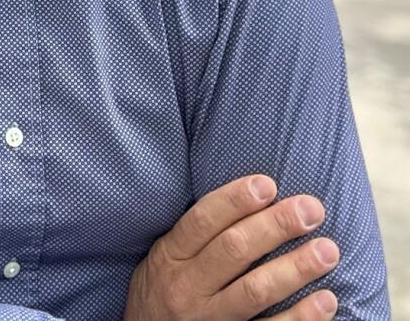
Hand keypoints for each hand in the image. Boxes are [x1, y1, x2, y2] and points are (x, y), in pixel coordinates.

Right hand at [124, 175, 338, 319]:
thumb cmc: (163, 292)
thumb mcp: (164, 257)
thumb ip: (196, 234)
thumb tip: (252, 195)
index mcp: (170, 256)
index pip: (202, 220)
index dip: (235, 200)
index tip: (268, 184)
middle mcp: (186, 288)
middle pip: (234, 250)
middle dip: (276, 226)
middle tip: (312, 209)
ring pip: (255, 291)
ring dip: (296, 269)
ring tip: (328, 250)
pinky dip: (301, 318)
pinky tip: (327, 300)